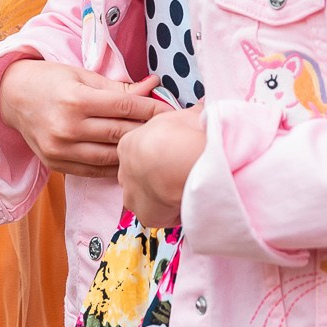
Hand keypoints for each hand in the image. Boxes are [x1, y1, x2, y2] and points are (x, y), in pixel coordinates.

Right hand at [0, 60, 163, 177]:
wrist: (11, 97)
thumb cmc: (49, 80)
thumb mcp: (82, 75)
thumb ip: (118, 87)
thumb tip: (153, 86)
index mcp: (76, 100)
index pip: (125, 107)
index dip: (152, 108)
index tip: (170, 110)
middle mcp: (67, 127)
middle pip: (120, 133)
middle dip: (146, 130)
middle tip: (166, 129)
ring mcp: (60, 149)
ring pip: (110, 156)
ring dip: (132, 152)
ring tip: (148, 146)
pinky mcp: (55, 163)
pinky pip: (93, 170)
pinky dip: (112, 166)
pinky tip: (126, 159)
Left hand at [118, 103, 207, 226]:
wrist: (180, 160)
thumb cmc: (181, 132)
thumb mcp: (185, 115)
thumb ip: (189, 116)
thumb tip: (202, 110)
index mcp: (127, 146)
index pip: (139, 154)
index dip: (159, 156)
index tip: (176, 157)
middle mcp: (124, 172)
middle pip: (140, 177)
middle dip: (158, 178)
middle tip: (181, 174)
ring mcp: (133, 195)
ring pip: (148, 198)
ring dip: (164, 196)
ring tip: (187, 190)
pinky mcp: (146, 215)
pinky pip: (161, 216)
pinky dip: (174, 212)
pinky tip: (189, 202)